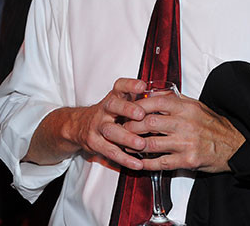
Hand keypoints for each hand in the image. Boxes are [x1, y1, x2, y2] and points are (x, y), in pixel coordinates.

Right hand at [23, 78, 149, 169]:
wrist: (80, 125)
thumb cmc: (110, 114)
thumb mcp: (121, 103)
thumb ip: (141, 101)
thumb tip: (168, 98)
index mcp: (114, 98)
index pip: (120, 86)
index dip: (130, 85)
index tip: (142, 86)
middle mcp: (105, 109)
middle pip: (113, 105)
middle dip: (127, 109)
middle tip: (141, 114)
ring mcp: (98, 126)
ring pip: (111, 131)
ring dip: (127, 138)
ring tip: (141, 144)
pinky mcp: (95, 142)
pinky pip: (110, 151)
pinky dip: (125, 159)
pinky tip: (137, 163)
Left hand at [124, 90, 243, 172]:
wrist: (234, 146)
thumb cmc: (212, 125)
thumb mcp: (195, 105)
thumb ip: (174, 99)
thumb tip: (152, 93)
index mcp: (186, 108)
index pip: (155, 102)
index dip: (137, 106)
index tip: (127, 109)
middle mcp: (185, 124)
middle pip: (149, 123)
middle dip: (131, 126)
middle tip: (121, 128)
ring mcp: (186, 143)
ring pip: (151, 143)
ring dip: (134, 145)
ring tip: (126, 144)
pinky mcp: (188, 160)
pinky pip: (161, 162)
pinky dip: (146, 162)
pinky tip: (139, 161)